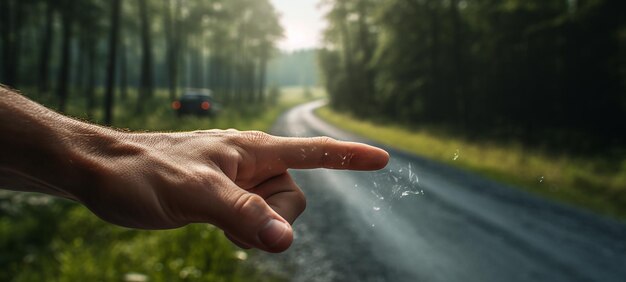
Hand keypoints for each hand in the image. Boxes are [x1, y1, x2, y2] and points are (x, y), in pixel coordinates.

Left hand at [70, 129, 388, 252]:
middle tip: (233, 215)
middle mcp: (252, 166)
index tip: (383, 159)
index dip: (348, 156)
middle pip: (294, 201)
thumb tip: (286, 240)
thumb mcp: (197, 193)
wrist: (107, 176)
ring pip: (274, 217)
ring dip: (254, 230)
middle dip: (272, 219)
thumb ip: (243, 214)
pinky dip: (246, 233)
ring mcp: (240, 185)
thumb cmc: (147, 173)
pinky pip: (254, 223)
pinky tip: (218, 226)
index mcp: (254, 150)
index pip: (312, 151)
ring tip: (216, 219)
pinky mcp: (225, 203)